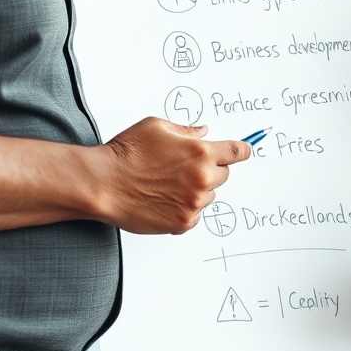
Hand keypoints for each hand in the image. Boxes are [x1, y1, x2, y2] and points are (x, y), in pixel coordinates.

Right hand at [95, 118, 250, 234]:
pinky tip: (164, 199)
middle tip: (184, 167)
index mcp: (201, 153)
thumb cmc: (127, 153)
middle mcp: (202, 179)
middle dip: (210, 169)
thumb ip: (186, 130)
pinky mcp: (182, 223)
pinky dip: (185, 208)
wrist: (104, 183)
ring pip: (209, 195)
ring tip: (168, 184)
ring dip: (197, 190)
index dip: (243, 150)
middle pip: (224, 175)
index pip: (237, 153)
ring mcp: (193, 203)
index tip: (246, 151)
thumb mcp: (158, 127)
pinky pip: (195, 214)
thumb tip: (203, 132)